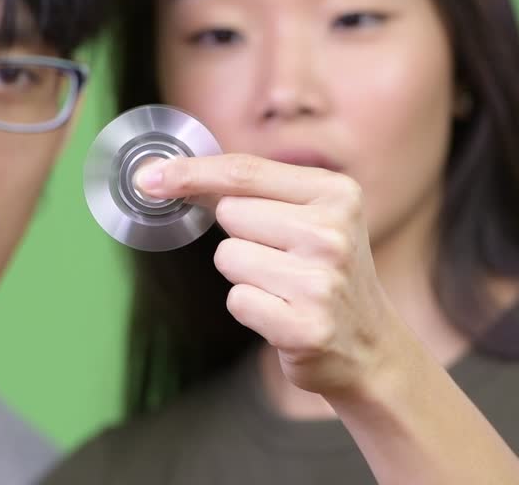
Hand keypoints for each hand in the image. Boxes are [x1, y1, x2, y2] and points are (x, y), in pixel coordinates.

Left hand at [136, 153, 400, 399]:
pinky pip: (236, 300)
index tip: (149, 177)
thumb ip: (253, 190)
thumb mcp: (310, 216)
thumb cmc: (324, 271)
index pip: (245, 171)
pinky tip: (284, 314)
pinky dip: (251, 308)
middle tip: (283, 259)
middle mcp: (333, 233)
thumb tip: (169, 174)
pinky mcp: (305, 327)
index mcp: (337, 193)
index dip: (190, 172)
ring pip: (228, 257)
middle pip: (231, 213)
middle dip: (240, 235)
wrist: (369, 346)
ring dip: (244, 274)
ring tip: (285, 288)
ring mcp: (321, 282)